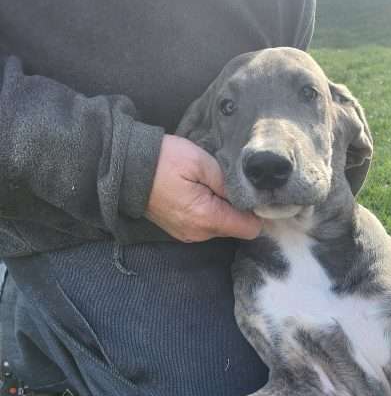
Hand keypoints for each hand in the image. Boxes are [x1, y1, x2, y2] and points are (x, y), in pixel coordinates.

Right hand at [146, 135, 261, 241]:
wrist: (127, 167)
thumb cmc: (166, 160)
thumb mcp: (203, 164)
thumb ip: (230, 184)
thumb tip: (251, 198)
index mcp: (207, 218)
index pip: (250, 228)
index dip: (257, 212)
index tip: (255, 194)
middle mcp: (199, 233)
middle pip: (236, 228)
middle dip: (240, 209)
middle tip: (232, 184)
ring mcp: (188, 235)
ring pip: (222, 227)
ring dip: (224, 210)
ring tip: (214, 186)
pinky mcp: (181, 231)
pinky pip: (206, 226)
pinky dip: (210, 212)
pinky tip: (203, 193)